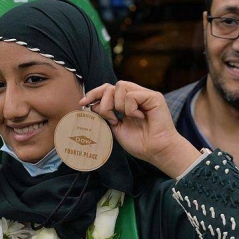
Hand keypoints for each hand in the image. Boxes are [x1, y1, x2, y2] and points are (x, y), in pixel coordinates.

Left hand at [80, 81, 200, 177]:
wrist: (156, 152)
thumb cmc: (139, 143)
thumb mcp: (116, 128)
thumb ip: (105, 114)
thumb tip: (92, 104)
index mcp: (127, 102)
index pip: (108, 89)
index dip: (94, 93)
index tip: (82, 102)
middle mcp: (136, 95)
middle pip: (111, 86)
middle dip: (103, 101)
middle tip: (109, 118)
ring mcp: (145, 95)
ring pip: (120, 87)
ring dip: (117, 105)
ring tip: (126, 118)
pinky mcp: (154, 97)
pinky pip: (132, 95)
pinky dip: (130, 108)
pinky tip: (138, 117)